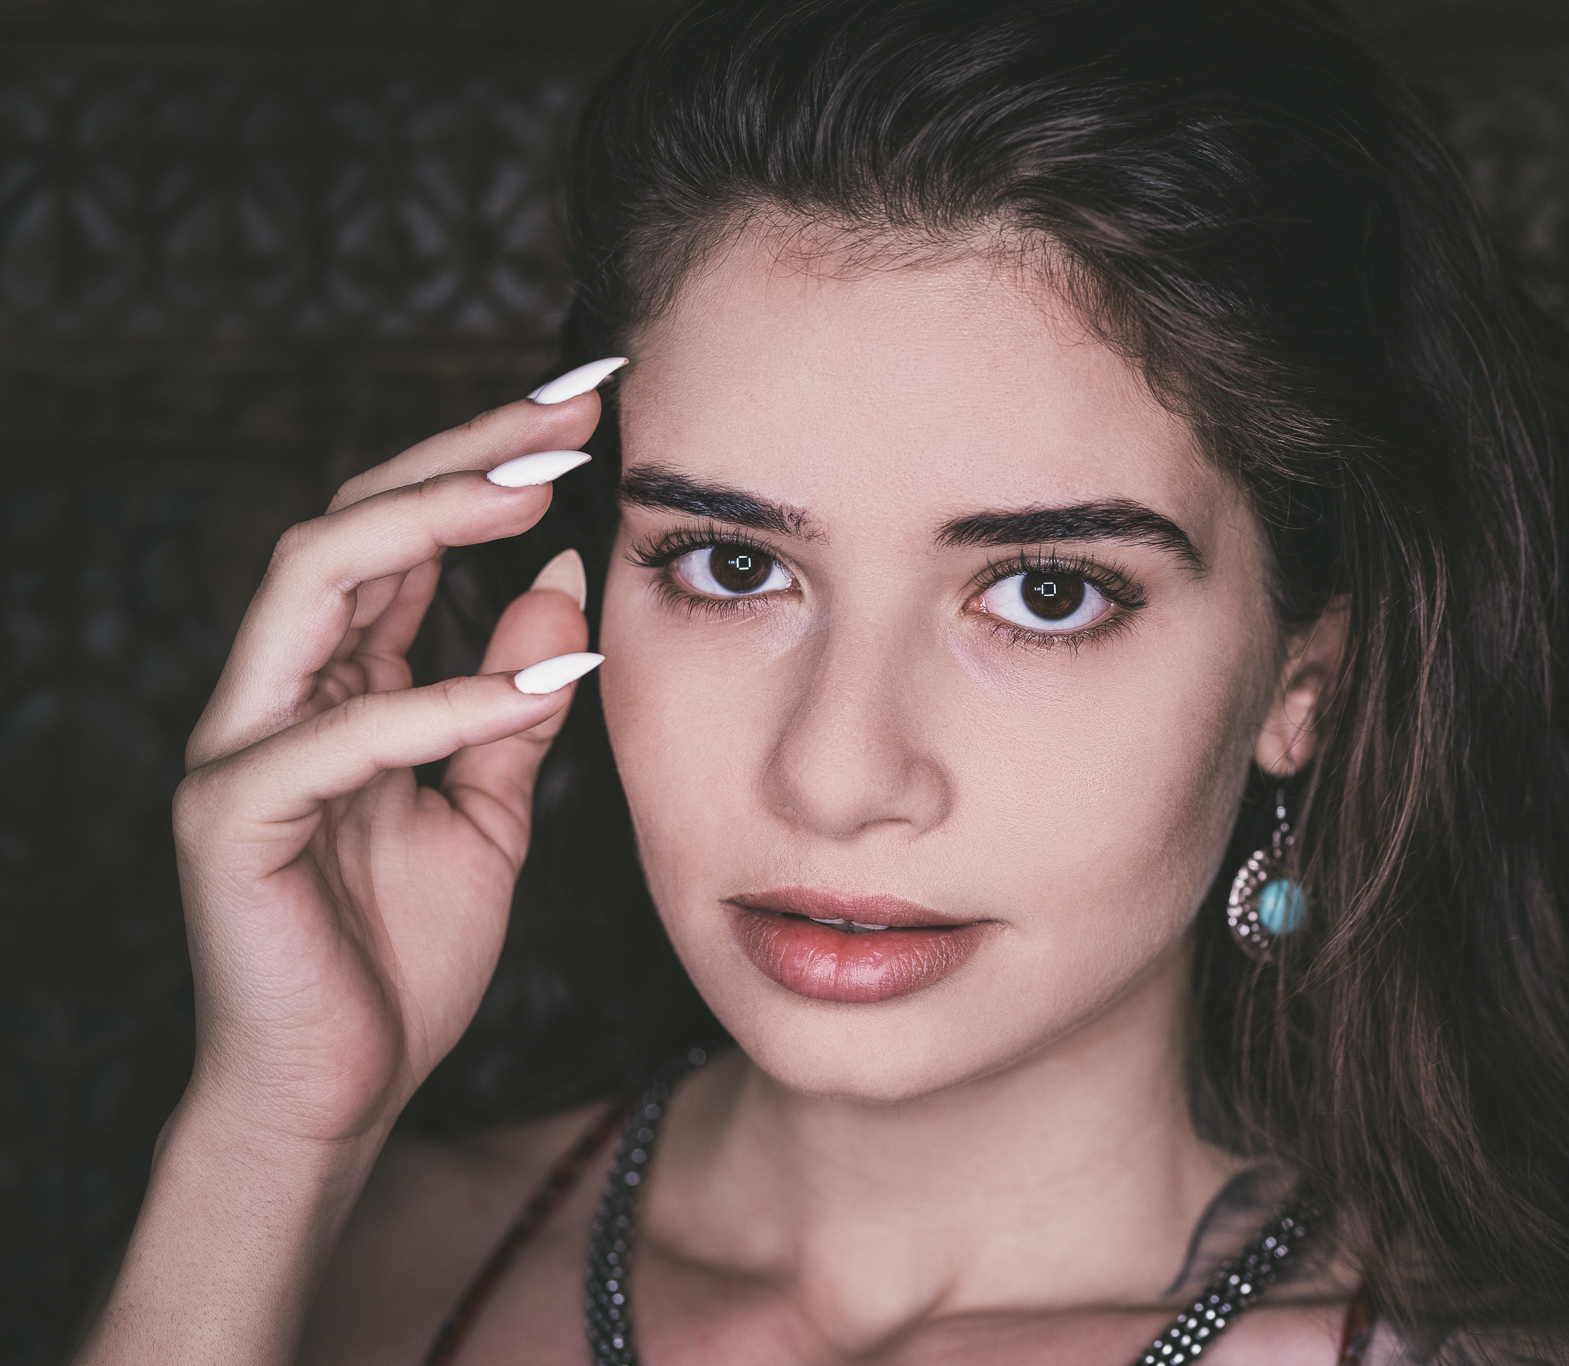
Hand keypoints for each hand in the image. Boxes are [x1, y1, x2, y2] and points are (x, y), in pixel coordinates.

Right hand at [172, 391, 604, 1150]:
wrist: (340, 1092)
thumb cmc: (402, 955)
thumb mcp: (489, 812)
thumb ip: (512, 704)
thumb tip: (559, 579)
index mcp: (339, 685)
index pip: (401, 537)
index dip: (486, 464)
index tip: (591, 411)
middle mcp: (279, 695)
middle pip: (351, 522)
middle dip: (460, 453)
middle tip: (572, 406)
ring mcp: (242, 751)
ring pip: (310, 584)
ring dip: (428, 523)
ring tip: (538, 485)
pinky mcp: (228, 823)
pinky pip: (332, 740)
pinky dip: (438, 704)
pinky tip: (535, 681)